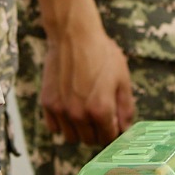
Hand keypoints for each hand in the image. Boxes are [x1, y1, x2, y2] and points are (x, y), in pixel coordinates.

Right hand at [41, 18, 133, 148]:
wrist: (73, 35)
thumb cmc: (101, 53)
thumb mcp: (122, 79)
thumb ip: (126, 108)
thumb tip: (125, 129)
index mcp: (101, 110)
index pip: (108, 138)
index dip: (113, 132)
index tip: (113, 123)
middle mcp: (79, 114)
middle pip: (90, 140)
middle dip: (97, 132)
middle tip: (99, 115)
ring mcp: (61, 110)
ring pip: (71, 137)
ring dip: (79, 130)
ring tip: (84, 111)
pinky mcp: (48, 103)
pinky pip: (54, 128)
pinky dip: (62, 123)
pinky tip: (69, 108)